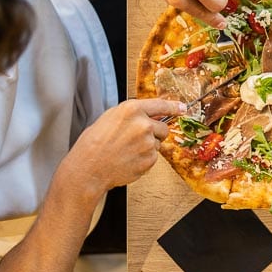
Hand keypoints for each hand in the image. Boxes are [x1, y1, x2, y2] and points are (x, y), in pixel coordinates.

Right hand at [61, 98, 185, 195]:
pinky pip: (153, 158)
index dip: (173, 107)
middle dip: (154, 133)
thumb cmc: (94, 143)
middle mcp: (143, 124)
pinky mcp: (150, 159)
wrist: (89, 167)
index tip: (182, 108)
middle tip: (136, 140)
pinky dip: (144, 160)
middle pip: (163, 128)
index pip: (160, 104)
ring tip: (127, 151)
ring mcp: (148, 143)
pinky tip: (128, 159)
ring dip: (147, 147)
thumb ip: (132, 114)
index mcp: (131, 109)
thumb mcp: (110, 118)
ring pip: (158, 144)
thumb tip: (150, 114)